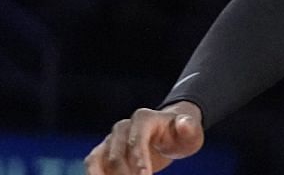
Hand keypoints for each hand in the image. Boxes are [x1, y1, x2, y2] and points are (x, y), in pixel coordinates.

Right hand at [85, 104, 204, 174]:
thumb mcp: (191, 133)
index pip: (137, 142)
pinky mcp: (103, 151)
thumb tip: (183, 122)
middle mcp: (123, 127)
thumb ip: (189, 128)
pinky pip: (92, 164)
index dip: (138, 162)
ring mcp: (111, 139)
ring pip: (97, 160)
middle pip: (116, 156)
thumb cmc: (180, 136)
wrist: (168, 134)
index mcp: (144, 119)